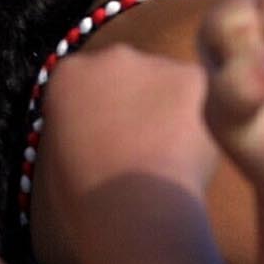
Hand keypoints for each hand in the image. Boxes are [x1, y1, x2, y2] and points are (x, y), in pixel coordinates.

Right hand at [43, 43, 219, 205]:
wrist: (132, 207)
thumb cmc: (88, 198)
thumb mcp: (60, 157)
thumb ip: (77, 129)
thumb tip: (95, 132)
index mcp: (69, 75)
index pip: (89, 80)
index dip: (104, 110)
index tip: (113, 135)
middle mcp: (109, 57)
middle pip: (131, 74)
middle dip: (139, 101)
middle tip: (147, 145)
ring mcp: (154, 63)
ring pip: (171, 83)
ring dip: (173, 109)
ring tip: (173, 154)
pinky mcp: (192, 77)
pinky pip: (204, 96)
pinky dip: (203, 119)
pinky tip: (192, 151)